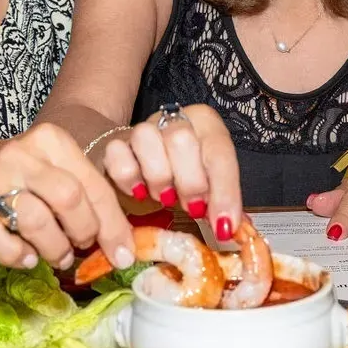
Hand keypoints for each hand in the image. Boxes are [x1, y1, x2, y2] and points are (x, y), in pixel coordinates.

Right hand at [0, 124, 130, 269]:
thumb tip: (123, 243)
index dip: (114, 225)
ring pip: (38, 221)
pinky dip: (20, 256)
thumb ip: (86, 197)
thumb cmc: (17, 178)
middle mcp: (21, 155)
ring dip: (56, 249)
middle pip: (70, 199)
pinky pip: (2, 242)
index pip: (94, 185)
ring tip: (58, 256)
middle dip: (85, 232)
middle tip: (82, 247)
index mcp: (50, 141)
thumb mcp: (53, 171)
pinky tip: (28, 257)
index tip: (124, 253)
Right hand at [96, 103, 243, 260]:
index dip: (224, 192)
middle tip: (194, 208)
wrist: (146, 160)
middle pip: (181, 140)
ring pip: (147, 139)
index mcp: (206, 123)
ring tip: (166, 197)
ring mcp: (143, 128)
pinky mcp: (115, 142)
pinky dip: (129, 178)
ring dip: (159, 178)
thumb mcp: (209, 182)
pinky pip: (117, 154)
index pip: (219, 152)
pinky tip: (140, 192)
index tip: (224, 226)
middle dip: (189, 182)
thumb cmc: (185, 173)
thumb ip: (221, 200)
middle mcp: (175, 119)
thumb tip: (232, 229)